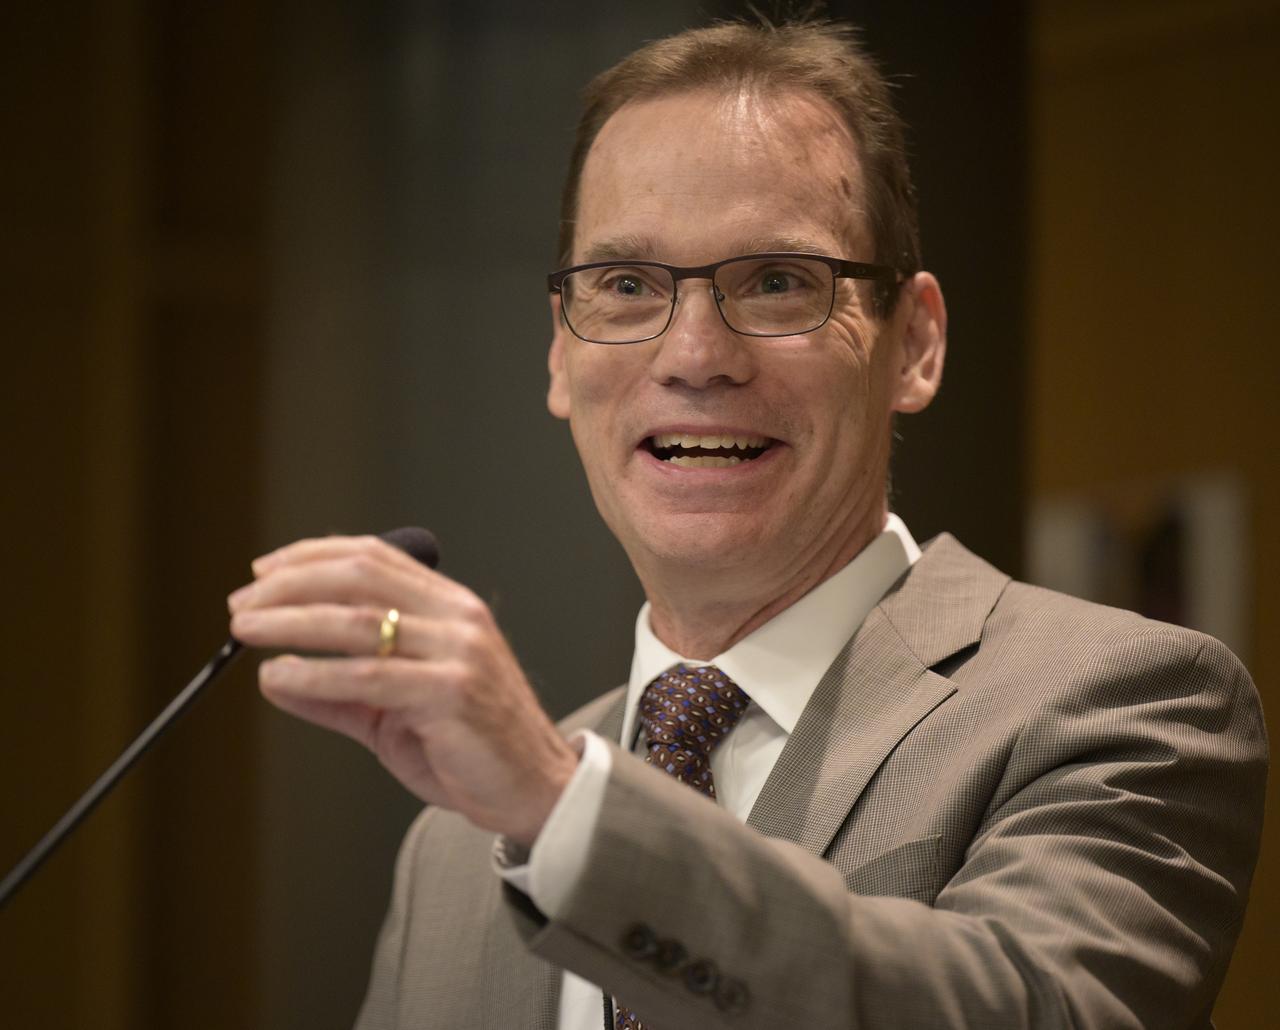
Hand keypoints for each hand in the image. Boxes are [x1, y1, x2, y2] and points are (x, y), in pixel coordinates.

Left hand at [227, 534, 577, 845]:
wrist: (533, 788)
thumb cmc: (469, 745)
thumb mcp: (396, 710)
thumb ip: (341, 691)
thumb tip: (275, 675)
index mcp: (449, 605)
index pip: (374, 556)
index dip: (311, 556)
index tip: (263, 571)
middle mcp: (456, 617)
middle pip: (360, 576)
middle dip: (291, 585)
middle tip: (242, 606)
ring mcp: (458, 651)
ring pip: (357, 621)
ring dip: (290, 622)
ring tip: (245, 631)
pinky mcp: (452, 692)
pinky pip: (369, 677)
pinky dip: (316, 675)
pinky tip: (281, 676)